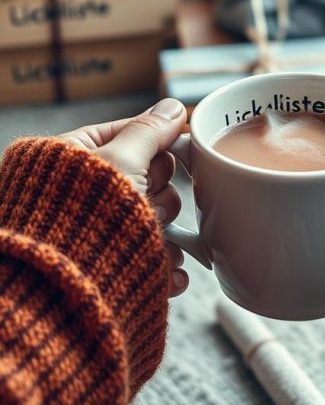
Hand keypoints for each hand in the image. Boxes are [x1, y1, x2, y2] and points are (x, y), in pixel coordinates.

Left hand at [59, 98, 188, 296]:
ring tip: (146, 235)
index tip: (176, 147)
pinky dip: (166, 261)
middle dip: (156, 190)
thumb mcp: (119, 161)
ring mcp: (102, 231)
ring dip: (161, 225)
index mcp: (73, 158)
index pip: (130, 134)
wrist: (67, 296)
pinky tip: (166, 266)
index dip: (156, 142)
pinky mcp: (119, 266)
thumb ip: (149, 131)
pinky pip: (156, 254)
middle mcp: (85, 193)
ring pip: (158, 215)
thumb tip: (172, 108)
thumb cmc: (79, 222)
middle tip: (143, 197)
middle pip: (150, 174)